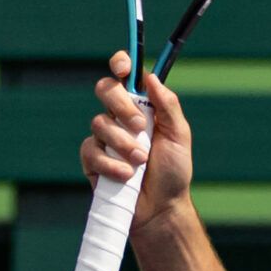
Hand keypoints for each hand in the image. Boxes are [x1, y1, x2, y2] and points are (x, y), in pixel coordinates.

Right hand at [79, 51, 193, 227]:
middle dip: (121, 106)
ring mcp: (104, 138)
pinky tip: (126, 175)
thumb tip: (151, 78)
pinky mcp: (92, 159)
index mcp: (142, 106)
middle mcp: (120, 117)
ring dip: (123, 143)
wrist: (161, 207)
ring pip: (99, 122)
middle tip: (141, 127)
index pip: (125, 76)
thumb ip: (167, 106)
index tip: (123, 67)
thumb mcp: (179, 136)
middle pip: (105, 90)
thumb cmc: (173, 171)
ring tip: (141, 161)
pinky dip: (111, 163)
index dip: (121, 64)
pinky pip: (91, 150)